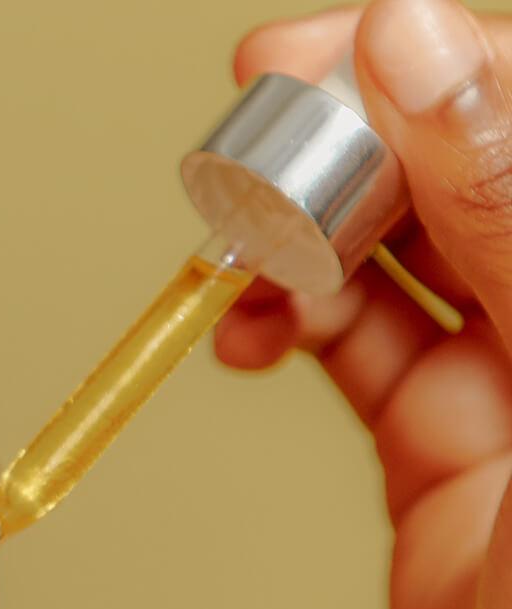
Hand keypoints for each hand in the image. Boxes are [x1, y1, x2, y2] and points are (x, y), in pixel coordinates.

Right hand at [217, 0, 511, 608]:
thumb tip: (421, 56)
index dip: (432, 67)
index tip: (322, 58)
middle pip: (468, 163)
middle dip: (355, 135)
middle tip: (255, 146)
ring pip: (406, 247)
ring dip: (312, 226)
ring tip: (238, 241)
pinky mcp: (444, 455)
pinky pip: (364, 345)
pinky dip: (298, 318)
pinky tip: (253, 321)